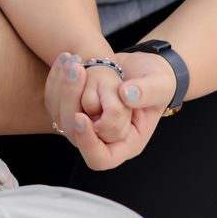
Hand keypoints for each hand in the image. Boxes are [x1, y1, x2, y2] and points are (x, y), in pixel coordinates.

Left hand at [44, 52, 165, 169]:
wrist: (144, 67)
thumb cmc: (158, 82)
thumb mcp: (160, 85)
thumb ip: (148, 92)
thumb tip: (126, 95)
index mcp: (127, 142)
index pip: (101, 158)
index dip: (88, 143)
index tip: (81, 116)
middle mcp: (103, 137)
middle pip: (74, 134)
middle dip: (71, 101)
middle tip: (77, 70)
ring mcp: (88, 122)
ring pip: (60, 115)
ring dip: (62, 87)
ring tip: (73, 61)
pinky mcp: (76, 105)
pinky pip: (56, 100)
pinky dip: (58, 79)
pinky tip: (66, 59)